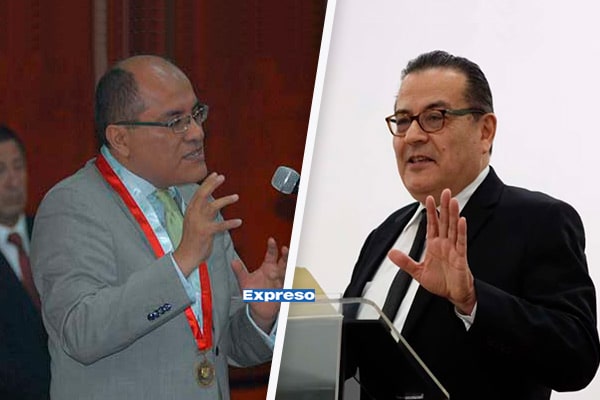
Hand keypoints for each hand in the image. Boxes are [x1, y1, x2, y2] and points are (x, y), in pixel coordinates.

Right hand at [173, 172, 241, 275]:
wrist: (186, 256)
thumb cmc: (192, 240)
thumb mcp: (194, 222)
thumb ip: (201, 213)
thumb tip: (211, 204)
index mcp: (190, 211)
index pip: (198, 193)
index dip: (207, 183)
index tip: (215, 175)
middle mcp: (193, 214)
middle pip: (203, 195)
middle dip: (212, 185)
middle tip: (222, 177)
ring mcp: (199, 222)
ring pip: (212, 207)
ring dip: (225, 200)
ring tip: (236, 196)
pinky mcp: (205, 232)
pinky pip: (220, 225)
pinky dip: (230, 223)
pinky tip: (239, 221)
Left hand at [231, 237, 287, 331]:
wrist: (260, 309)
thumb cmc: (253, 294)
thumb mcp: (245, 282)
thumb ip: (240, 272)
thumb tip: (233, 262)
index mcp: (268, 268)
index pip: (271, 254)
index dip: (272, 247)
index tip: (271, 240)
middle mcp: (276, 272)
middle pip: (283, 261)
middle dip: (285, 255)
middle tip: (285, 249)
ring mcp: (282, 281)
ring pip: (287, 272)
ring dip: (286, 270)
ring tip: (282, 269)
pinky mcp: (284, 291)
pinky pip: (289, 285)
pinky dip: (290, 283)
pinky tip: (289, 280)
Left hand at [387, 188, 475, 313]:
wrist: (454, 295)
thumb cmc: (440, 283)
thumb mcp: (418, 272)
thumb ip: (405, 262)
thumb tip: (391, 253)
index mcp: (434, 246)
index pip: (432, 225)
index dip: (431, 212)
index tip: (429, 199)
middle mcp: (444, 244)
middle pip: (444, 221)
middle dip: (444, 206)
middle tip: (446, 191)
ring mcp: (453, 249)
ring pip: (453, 228)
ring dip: (453, 214)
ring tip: (454, 201)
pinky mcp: (461, 257)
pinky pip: (461, 242)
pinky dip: (461, 231)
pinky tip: (461, 220)